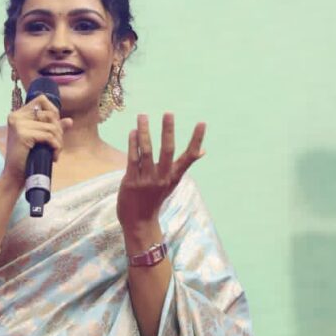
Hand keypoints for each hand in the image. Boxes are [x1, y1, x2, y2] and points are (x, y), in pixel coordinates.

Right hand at [3, 96, 72, 186]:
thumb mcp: (40, 140)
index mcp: (18, 114)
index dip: (54, 112)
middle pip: (49, 114)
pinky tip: (54, 156)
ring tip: (55, 153)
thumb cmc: (27, 158)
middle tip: (57, 145)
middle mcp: (16, 116)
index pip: (41, 100)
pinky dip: (55, 146)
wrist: (15, 176)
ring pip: (51, 127)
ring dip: (58, 141)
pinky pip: (48, 136)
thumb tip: (69, 120)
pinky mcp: (23, 134)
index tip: (55, 129)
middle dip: (59, 130)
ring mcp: (18, 124)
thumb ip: (52, 128)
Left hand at [117, 113, 205, 234]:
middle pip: (167, 151)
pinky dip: (133, 144)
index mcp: (174, 176)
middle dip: (168, 131)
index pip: (189, 156)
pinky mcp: (132, 182)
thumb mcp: (172, 182)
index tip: (202, 123)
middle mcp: (162, 178)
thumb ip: (184, 165)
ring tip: (143, 115)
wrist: (139, 222)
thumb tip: (203, 151)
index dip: (196, 140)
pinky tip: (133, 131)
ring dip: (145, 132)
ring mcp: (147, 180)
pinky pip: (133, 159)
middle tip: (169, 113)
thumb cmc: (155, 199)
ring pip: (147, 151)